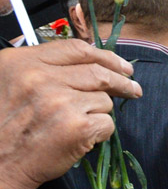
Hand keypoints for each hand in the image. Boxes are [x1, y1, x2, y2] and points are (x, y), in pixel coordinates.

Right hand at [0, 40, 141, 188]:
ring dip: (99, 113)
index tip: (121, 66)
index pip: (76, 49)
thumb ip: (43, 68)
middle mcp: (40, 78)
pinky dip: (100, 133)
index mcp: (22, 63)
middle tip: (134, 89)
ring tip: (77, 125)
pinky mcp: (77, 127)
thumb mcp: (10, 83)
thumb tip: (91, 63)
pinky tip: (81, 139)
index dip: (105, 57)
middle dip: (122, 81)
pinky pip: (106, 123)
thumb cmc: (4, 127)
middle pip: (98, 72)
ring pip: (103, 100)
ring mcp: (60, 102)